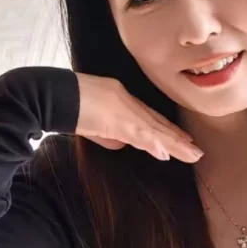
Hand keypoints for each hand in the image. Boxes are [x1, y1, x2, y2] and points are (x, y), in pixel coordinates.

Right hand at [74, 72, 202, 163]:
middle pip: (156, 123)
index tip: (181, 138)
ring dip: (173, 144)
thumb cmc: (63, 102)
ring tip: (192, 155)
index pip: (148, 117)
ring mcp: (122, 109)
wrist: (51, 93)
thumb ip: (106, 132)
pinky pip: (138, 134)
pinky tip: (166, 152)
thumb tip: (120, 143)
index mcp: (120, 98)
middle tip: (195, 150)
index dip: (166, 129)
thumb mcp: (90, 119)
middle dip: (176, 138)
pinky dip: (152, 143)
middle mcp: (126, 101)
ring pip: (153, 129)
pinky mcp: (115, 119)